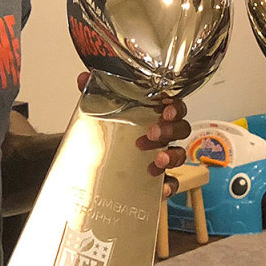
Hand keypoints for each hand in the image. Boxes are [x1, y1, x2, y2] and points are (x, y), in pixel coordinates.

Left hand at [77, 72, 190, 197]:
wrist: (99, 157)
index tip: (165, 111)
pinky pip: (173, 182)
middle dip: (170, 130)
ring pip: (180, 154)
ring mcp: (163, 156)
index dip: (175, 108)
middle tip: (152, 133)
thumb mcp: (103, 108)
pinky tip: (162, 188)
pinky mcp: (159, 178)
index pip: (175, 106)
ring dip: (172, 156)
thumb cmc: (112, 128)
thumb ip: (96, 92)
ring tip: (157, 161)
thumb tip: (83, 78)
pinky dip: (171, 185)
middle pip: (181, 129)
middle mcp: (164, 134)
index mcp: (155, 114)